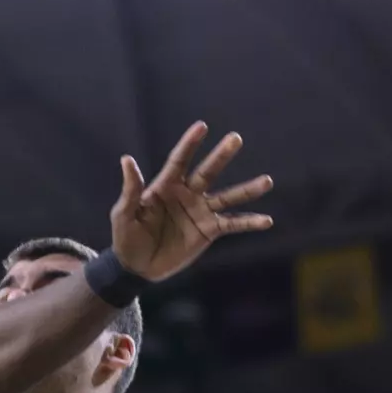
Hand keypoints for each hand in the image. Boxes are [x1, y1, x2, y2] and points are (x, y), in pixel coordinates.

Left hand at [109, 122, 272, 281]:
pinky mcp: (209, 231)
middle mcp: (186, 194)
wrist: (137, 266)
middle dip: (221, 155)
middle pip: (207, 172)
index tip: (202, 126)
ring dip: (247, 190)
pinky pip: (232, 224)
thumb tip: (127, 159)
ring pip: (227, 196)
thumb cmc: (126, 237)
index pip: (179, 160)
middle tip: (236, 138)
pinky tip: (267, 220)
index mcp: (165, 186)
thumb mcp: (124, 214)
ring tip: (267, 181)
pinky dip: (249, 222)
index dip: (190, 144)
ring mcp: (200, 211)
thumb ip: (132, 190)